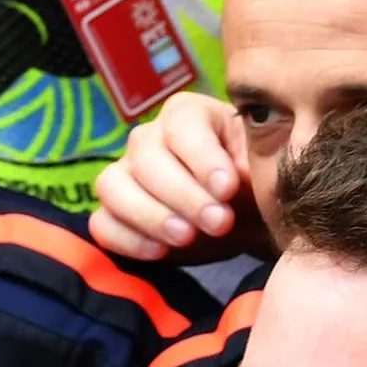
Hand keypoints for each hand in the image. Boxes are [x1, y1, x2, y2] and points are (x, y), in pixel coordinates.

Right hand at [89, 94, 262, 262]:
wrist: (247, 223)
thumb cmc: (257, 187)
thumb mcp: (266, 169)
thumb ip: (253, 164)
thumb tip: (238, 173)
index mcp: (188, 114)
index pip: (181, 124)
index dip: (202, 157)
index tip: (228, 189)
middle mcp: (148, 139)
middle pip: (145, 157)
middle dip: (182, 195)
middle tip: (218, 223)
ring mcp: (123, 176)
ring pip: (113, 186)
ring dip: (150, 215)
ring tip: (187, 238)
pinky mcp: (111, 214)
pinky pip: (101, 223)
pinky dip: (127, 239)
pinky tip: (162, 251)